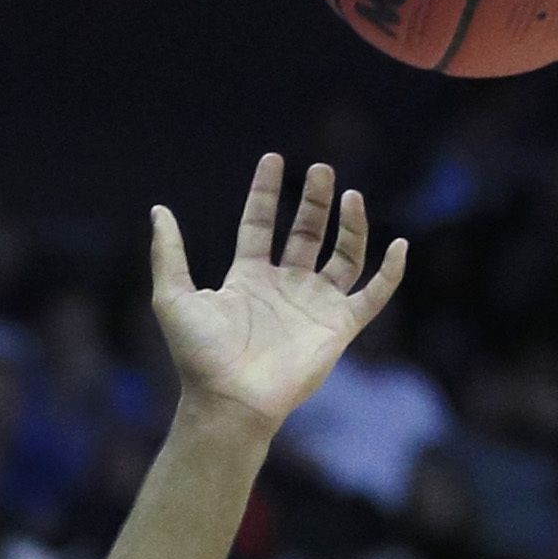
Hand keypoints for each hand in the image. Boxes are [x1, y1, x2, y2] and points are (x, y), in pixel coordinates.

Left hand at [149, 152, 408, 438]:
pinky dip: (390, 272)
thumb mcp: (172, 296)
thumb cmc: (200, 356)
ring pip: (343, 256)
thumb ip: (168, 253)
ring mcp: (314, 306)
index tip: (274, 159)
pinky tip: (399, 244)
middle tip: (322, 169)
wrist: (230, 400)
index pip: (261, 224)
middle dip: (315, 201)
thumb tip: (159, 210)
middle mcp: (285, 288)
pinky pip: (373, 295)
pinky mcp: (339, 327)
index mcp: (249, 278)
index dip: (267, 192)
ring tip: (351, 195)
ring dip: (351, 225)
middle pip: (307, 233)